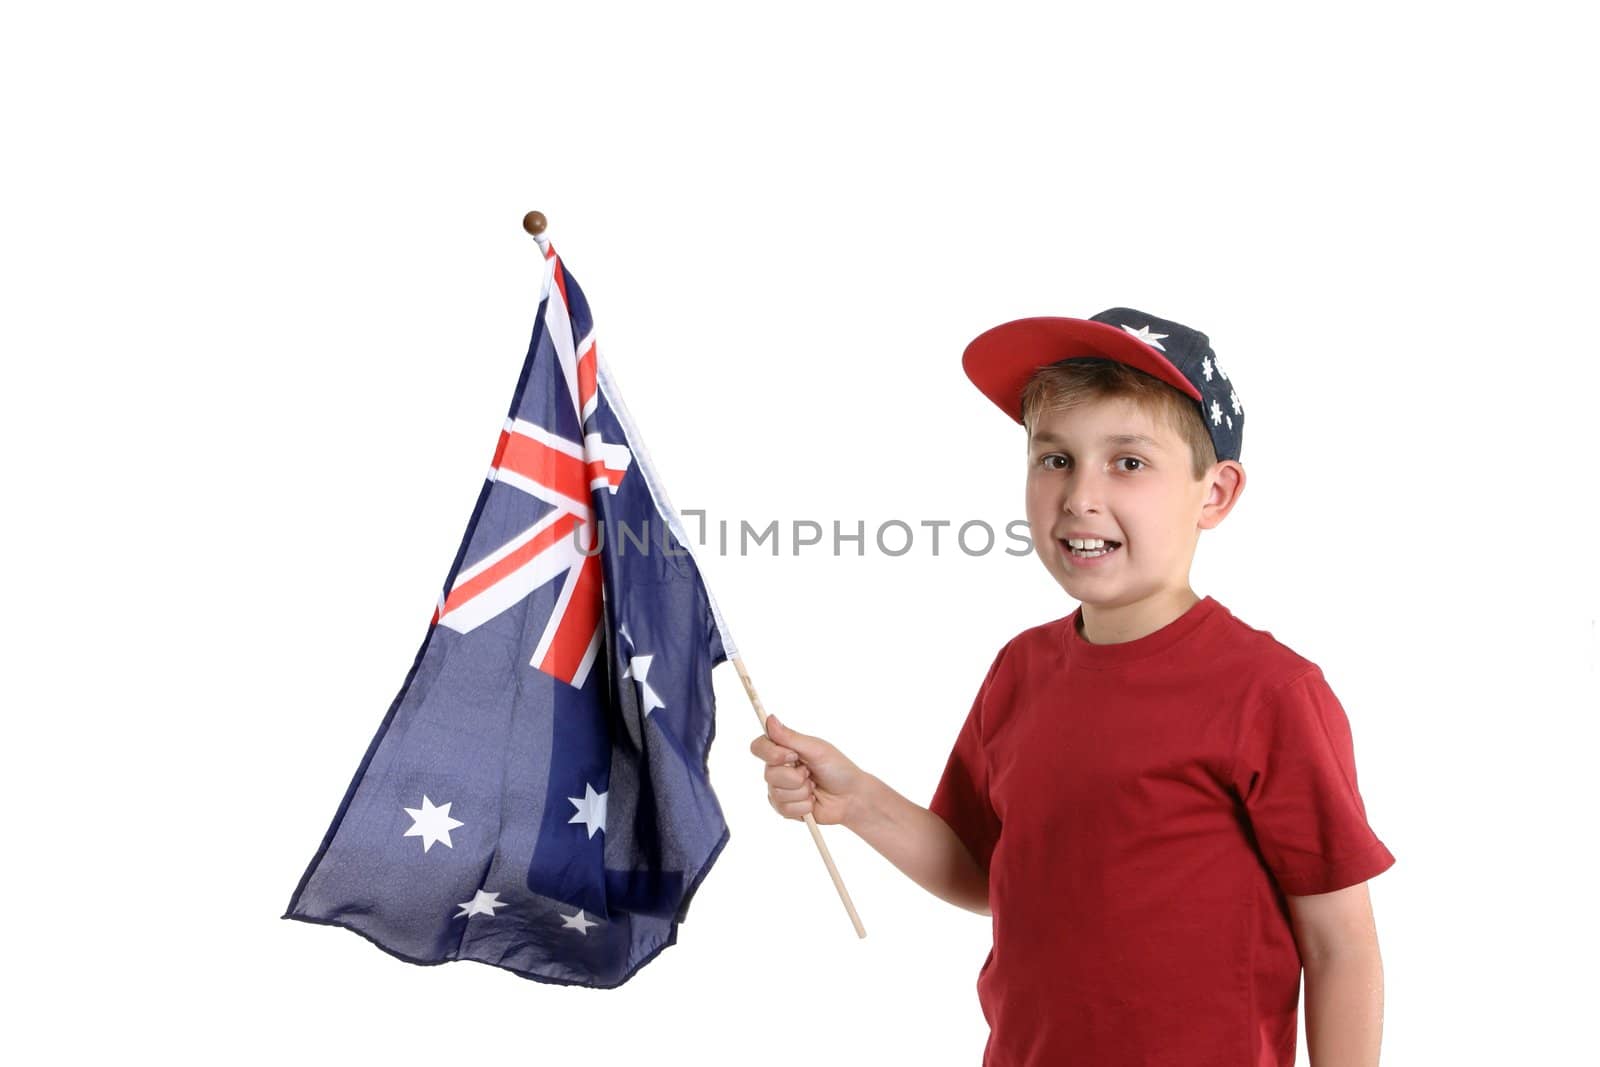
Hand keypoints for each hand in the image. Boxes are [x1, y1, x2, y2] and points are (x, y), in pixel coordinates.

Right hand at [748, 714, 865, 825]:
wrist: (851, 797)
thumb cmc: (837, 769)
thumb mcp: (816, 749)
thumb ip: (790, 737)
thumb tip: (770, 718)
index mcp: (784, 750)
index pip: (759, 747)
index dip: (771, 753)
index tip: (792, 755)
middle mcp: (778, 770)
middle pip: (768, 774)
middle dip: (795, 776)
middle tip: (810, 774)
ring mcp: (780, 790)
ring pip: (777, 793)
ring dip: (802, 791)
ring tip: (813, 788)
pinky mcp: (785, 809)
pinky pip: (784, 809)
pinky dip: (803, 805)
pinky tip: (812, 800)